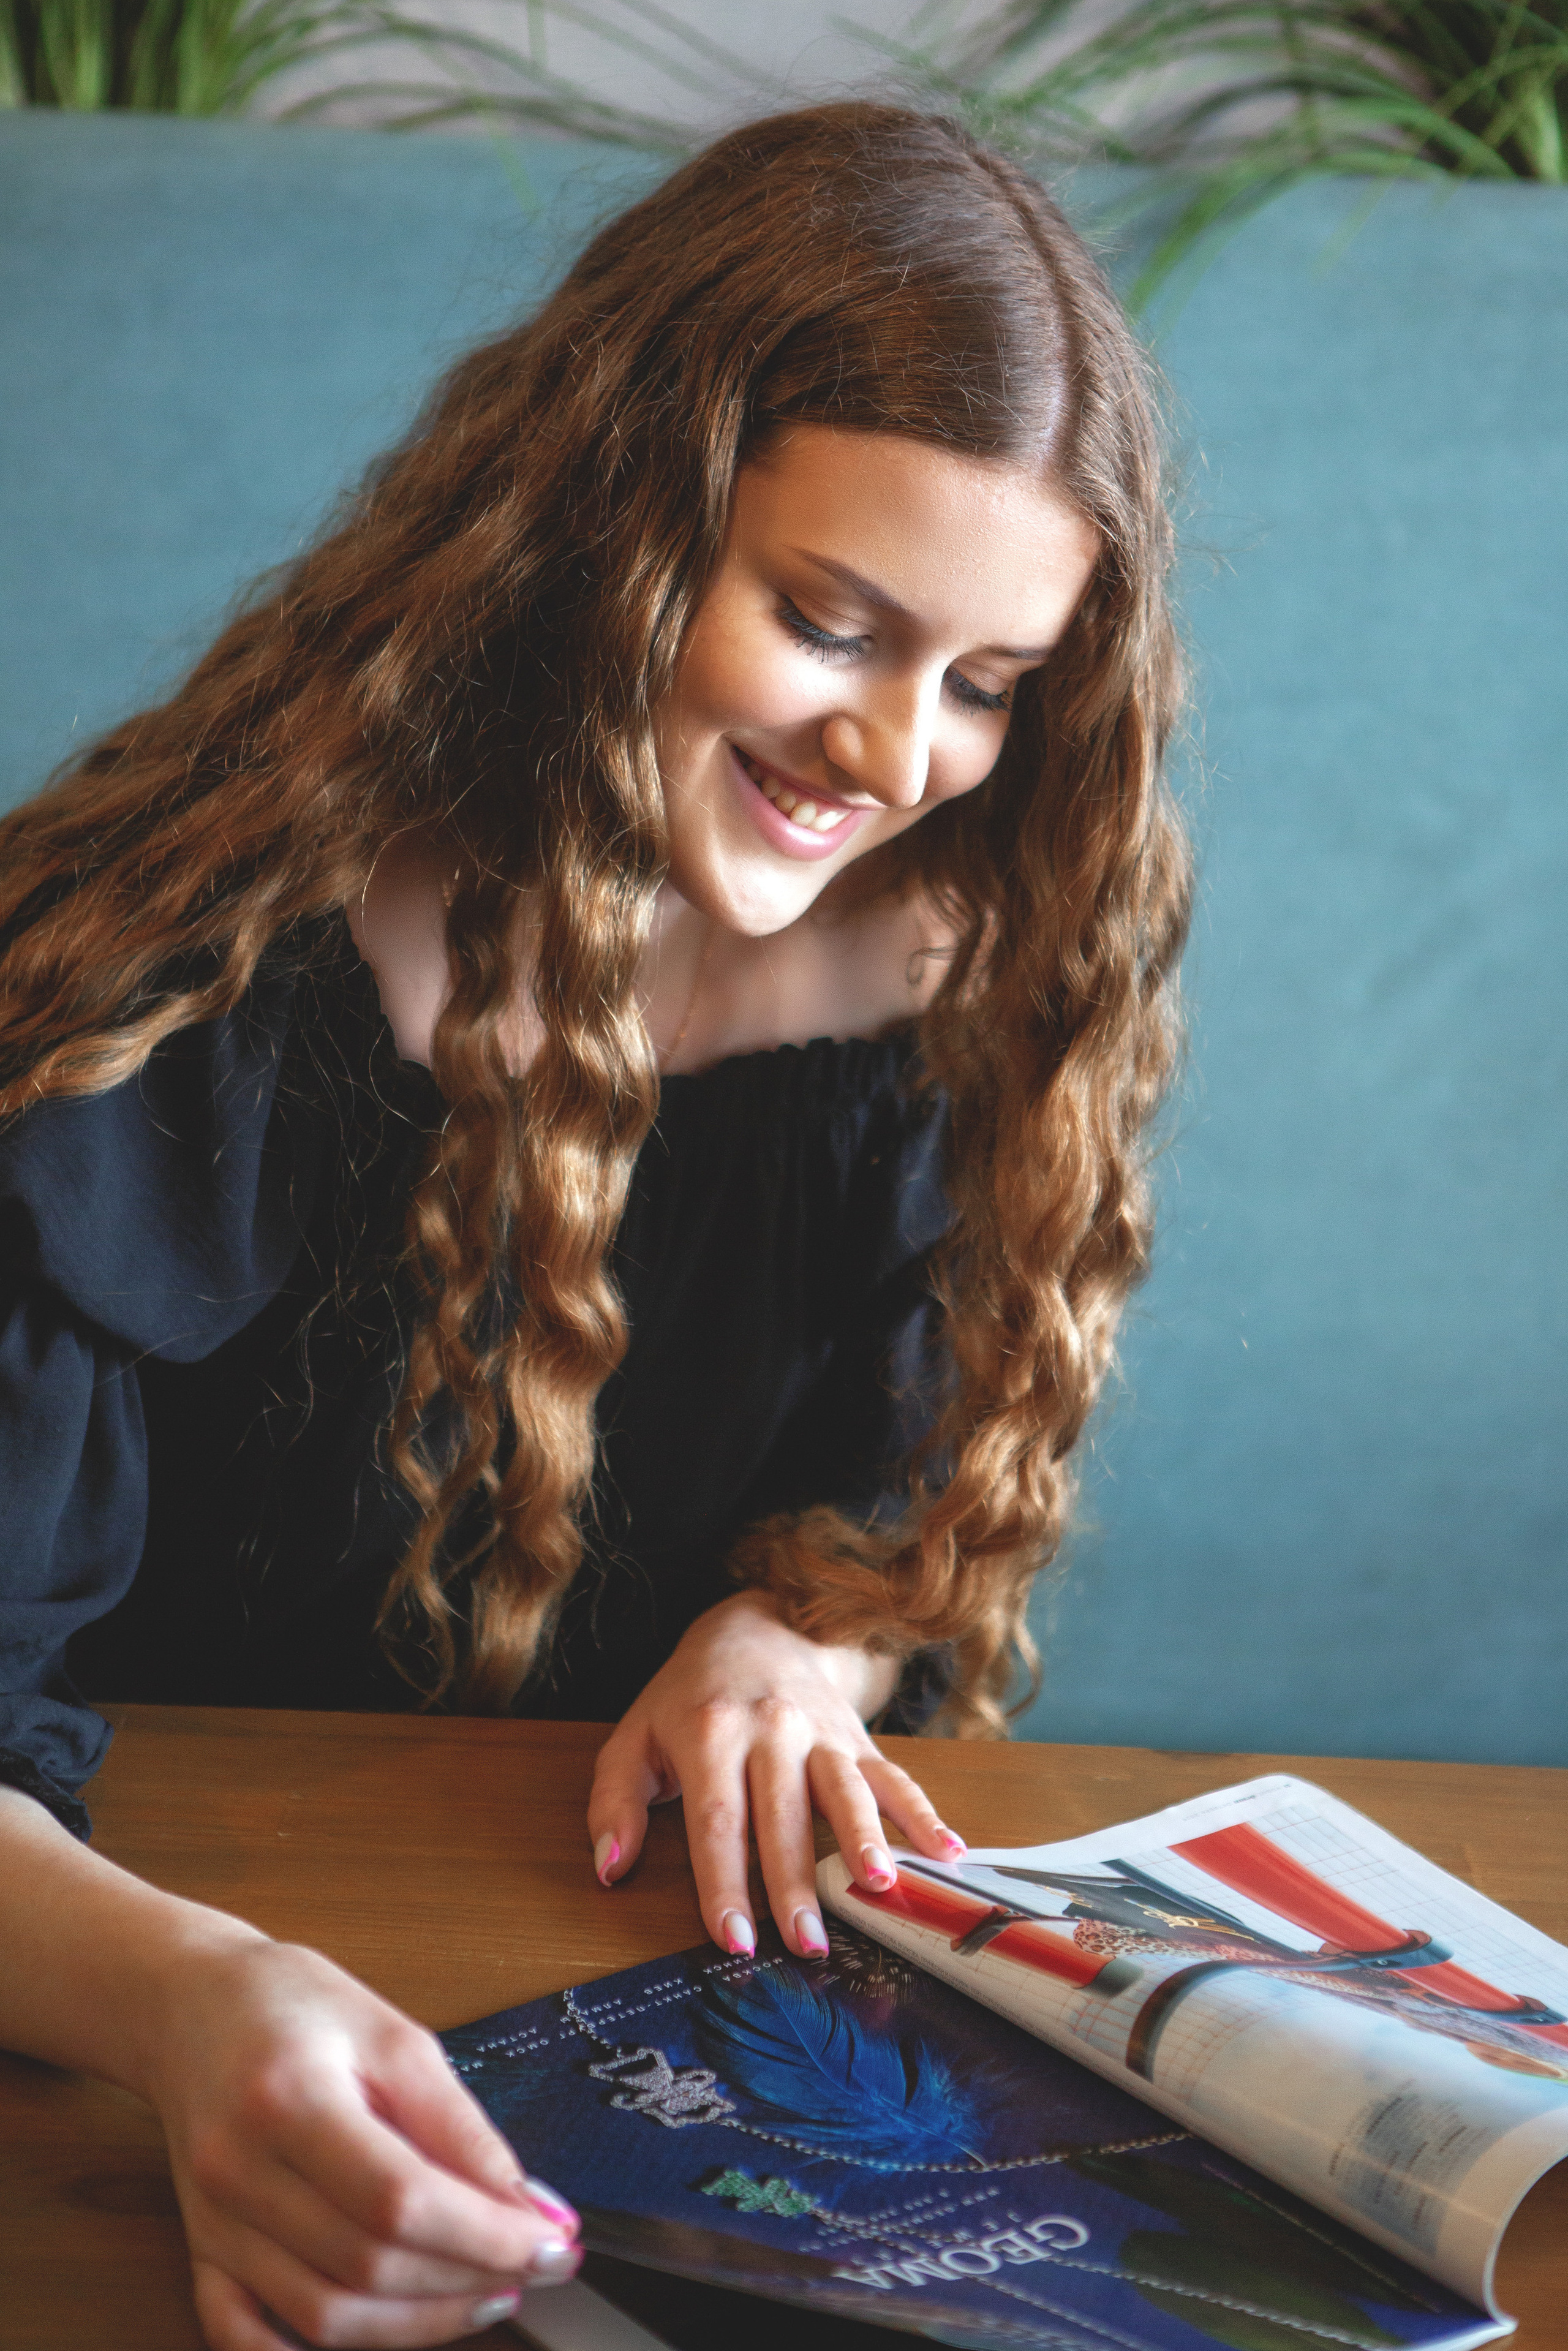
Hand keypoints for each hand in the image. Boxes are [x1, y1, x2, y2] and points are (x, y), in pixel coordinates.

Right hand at [144, 1935, 580, 2349]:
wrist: (190, 2006)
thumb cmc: (293, 2005)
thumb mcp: (393, 2035)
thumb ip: (458, 2124)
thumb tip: (528, 2204)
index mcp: (289, 2098)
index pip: (400, 2200)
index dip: (486, 2233)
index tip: (554, 2238)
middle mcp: (241, 2172)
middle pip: (367, 2264)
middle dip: (469, 2277)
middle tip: (537, 2262)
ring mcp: (215, 2224)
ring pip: (322, 2315)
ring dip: (418, 2322)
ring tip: (486, 2291)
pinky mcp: (204, 2252)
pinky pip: (246, 2338)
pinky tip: (384, 2330)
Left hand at [587, 1592, 965, 1959]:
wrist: (759, 1627)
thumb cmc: (689, 1698)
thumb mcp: (634, 1737)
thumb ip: (614, 1801)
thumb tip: (610, 1866)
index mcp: (709, 1733)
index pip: (717, 1818)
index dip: (725, 1881)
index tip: (733, 1938)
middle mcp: (770, 1730)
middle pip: (783, 1815)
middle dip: (796, 1881)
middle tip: (807, 1943)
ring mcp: (820, 1733)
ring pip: (846, 1792)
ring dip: (865, 1841)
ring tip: (882, 1887)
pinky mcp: (856, 1740)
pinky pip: (894, 1779)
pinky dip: (924, 1816)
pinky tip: (949, 1854)